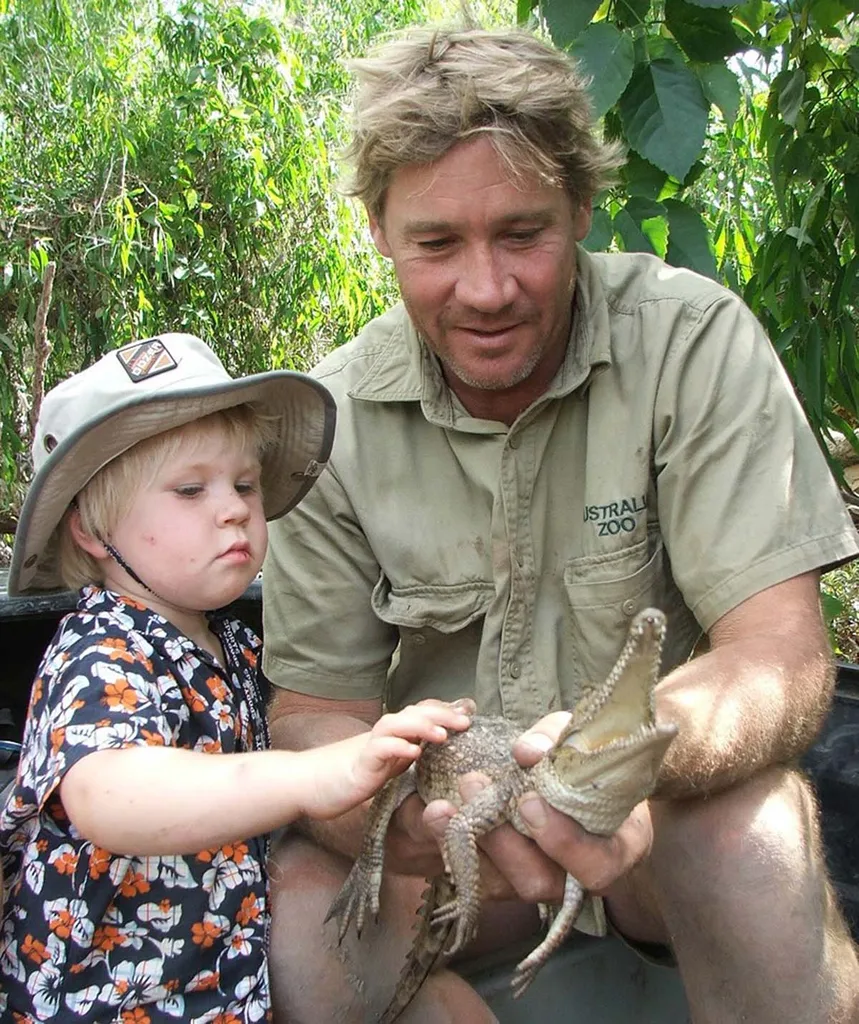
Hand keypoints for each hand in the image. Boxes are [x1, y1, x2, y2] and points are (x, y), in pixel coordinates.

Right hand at [302, 698, 473, 821]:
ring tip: (444, 735)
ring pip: (396, 724)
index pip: (422, 711)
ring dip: (421, 726)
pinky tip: (413, 753)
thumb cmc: (352, 775)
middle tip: (467, 721)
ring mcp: (370, 746)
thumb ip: (409, 752)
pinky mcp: (359, 764)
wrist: (309, 782)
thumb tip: (435, 746)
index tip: (470, 714)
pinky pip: (378, 750)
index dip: (445, 710)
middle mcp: (384, 734)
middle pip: (414, 713)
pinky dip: (396, 748)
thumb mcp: (389, 764)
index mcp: (394, 734)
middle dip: (442, 714)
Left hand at [422, 711, 653, 904]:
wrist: (580, 777)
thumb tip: (526, 751)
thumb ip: (558, 740)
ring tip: (442, 803)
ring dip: (468, 843)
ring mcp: (538, 880)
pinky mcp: (503, 878)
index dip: (564, 843)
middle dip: (501, 840)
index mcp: (615, 850)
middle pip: (537, 881)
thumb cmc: (592, 760)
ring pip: (500, 885)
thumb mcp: (584, 740)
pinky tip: (436, 814)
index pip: (596, 867)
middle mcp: (575, 878)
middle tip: (474, 784)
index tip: (530, 801)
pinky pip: (475, 875)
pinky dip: (452, 846)